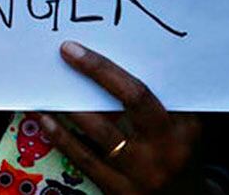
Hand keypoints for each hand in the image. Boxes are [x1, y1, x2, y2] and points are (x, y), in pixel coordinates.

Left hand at [40, 41, 203, 194]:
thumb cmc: (175, 154)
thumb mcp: (181, 128)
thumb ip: (156, 99)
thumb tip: (114, 62)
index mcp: (183, 124)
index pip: (149, 88)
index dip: (111, 67)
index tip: (83, 48)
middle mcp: (167, 146)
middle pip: (132, 99)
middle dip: (98, 71)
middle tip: (68, 51)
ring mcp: (144, 172)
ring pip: (103, 131)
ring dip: (72, 105)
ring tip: (49, 83)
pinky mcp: (121, 191)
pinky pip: (86, 160)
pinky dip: (63, 137)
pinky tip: (45, 119)